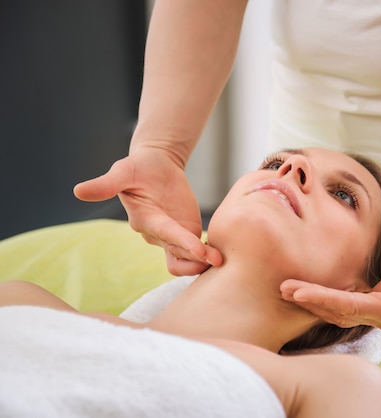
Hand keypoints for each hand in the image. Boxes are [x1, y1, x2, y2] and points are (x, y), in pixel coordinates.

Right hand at [73, 148, 222, 275]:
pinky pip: (193, 255)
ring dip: (201, 262)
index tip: (200, 249)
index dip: (182, 242)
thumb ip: (106, 184)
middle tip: (217, 260)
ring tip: (221, 259)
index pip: (165, 233)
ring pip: (184, 260)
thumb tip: (78, 191)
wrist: (155, 166)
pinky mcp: (184, 235)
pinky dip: (205, 257)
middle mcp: (157, 233)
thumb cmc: (139, 166)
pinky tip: (220, 254)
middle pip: (177, 252)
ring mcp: (171, 237)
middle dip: (195, 259)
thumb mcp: (123, 170)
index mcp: (144, 219)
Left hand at [280, 240, 380, 331]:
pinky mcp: (372, 305)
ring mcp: (376, 314)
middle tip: (282, 288)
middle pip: (338, 313)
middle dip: (310, 302)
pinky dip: (323, 299)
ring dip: (312, 302)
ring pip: (337, 312)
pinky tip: (306, 292)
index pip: (350, 308)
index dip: (323, 300)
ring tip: (286, 289)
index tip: (298, 291)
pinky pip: (342, 306)